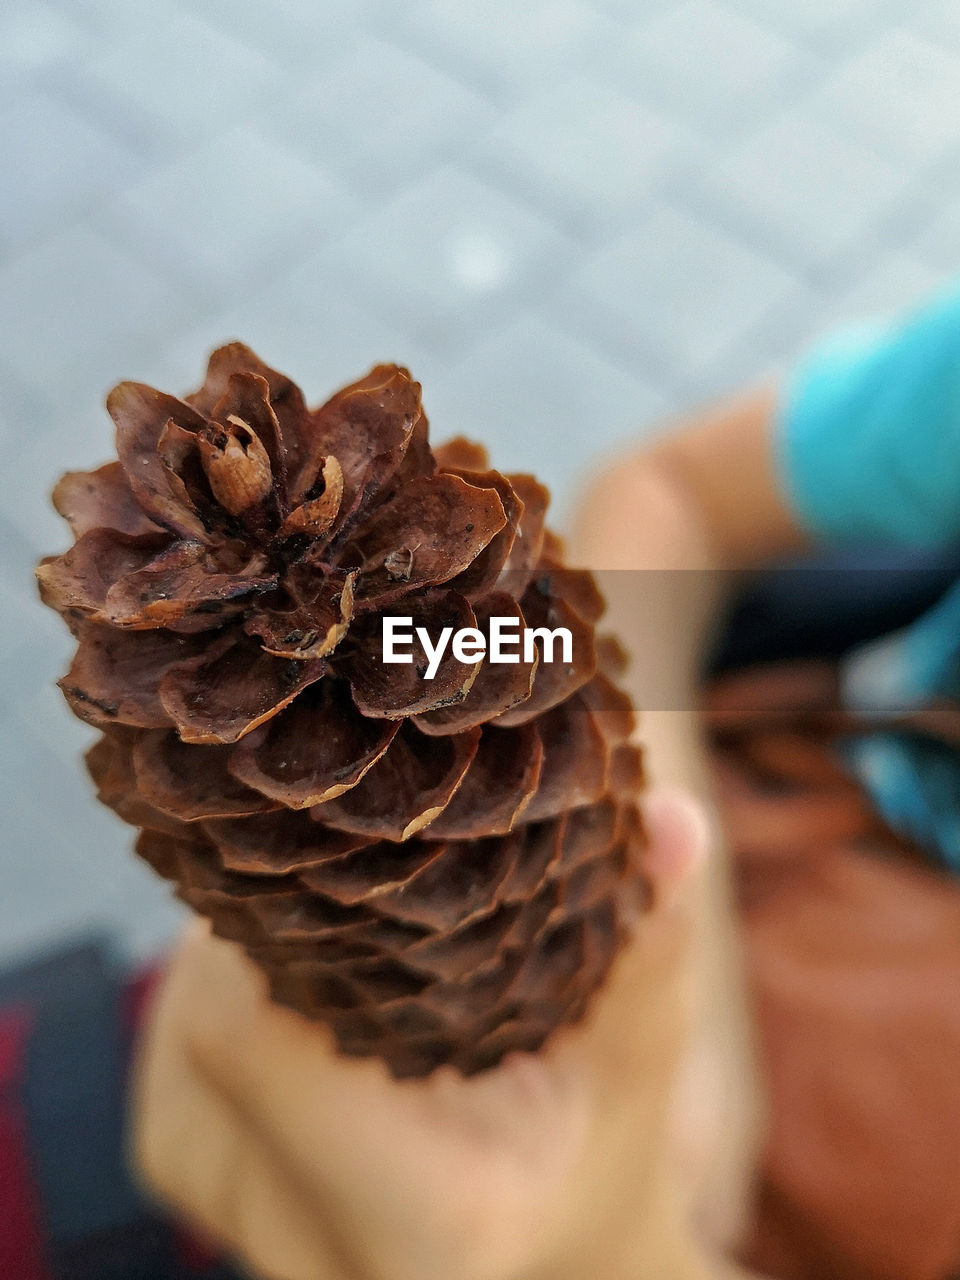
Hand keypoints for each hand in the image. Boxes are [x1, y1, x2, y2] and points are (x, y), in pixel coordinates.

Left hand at [132, 791, 732, 1279]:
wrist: (537, 1269)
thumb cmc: (594, 1167)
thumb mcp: (637, 1067)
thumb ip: (648, 945)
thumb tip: (675, 815)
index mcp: (411, 1213)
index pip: (248, 1032)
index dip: (279, 917)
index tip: (344, 844)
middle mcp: (297, 1238)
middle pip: (207, 1011)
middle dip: (273, 916)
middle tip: (346, 852)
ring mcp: (224, 1213)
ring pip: (179, 1013)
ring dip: (247, 946)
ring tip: (334, 912)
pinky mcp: (189, 1176)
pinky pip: (173, 1038)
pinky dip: (225, 986)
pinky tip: (298, 973)